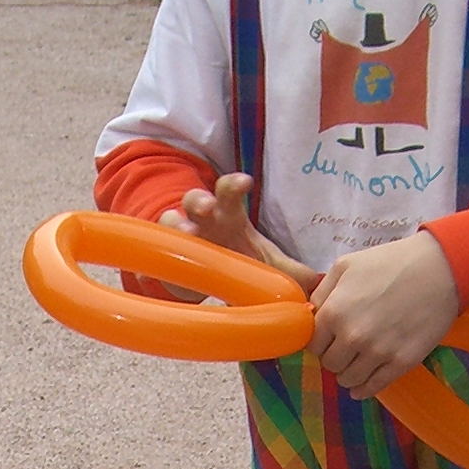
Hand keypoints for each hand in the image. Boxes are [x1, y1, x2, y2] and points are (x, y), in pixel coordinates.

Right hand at [157, 172, 317, 293]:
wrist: (208, 273)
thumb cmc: (238, 257)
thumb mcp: (265, 262)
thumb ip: (291, 272)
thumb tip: (318, 286)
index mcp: (227, 214)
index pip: (229, 189)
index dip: (234, 184)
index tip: (246, 182)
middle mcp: (201, 219)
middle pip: (196, 198)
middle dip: (200, 200)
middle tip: (207, 209)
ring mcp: (180, 237)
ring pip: (170, 221)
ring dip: (175, 225)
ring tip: (183, 234)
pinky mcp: (164, 258)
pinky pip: (154, 253)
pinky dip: (152, 258)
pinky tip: (149, 267)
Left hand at [309, 232, 460, 397]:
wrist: (439, 269)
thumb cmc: (390, 263)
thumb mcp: (346, 266)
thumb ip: (322, 293)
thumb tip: (309, 317)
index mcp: (334, 312)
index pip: (313, 344)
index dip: (321, 342)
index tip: (331, 338)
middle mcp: (352, 337)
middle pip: (329, 364)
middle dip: (335, 357)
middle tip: (347, 348)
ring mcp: (377, 353)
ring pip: (348, 380)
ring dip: (349, 373)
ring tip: (358, 362)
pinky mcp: (401, 363)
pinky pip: (373, 388)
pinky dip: (364, 389)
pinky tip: (362, 386)